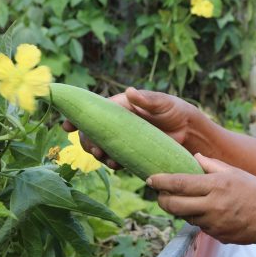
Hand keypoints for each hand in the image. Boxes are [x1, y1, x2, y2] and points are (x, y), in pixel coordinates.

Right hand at [62, 87, 199, 168]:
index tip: (66, 125)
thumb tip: (130, 92)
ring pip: (101, 146)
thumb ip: (147, 99)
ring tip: (104, 157)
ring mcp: (123, 138)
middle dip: (87, 140)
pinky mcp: (130, 152)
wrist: (189, 132)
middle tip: (93, 148)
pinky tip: (115, 164)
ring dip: (97, 153)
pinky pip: (115, 158)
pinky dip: (112, 162)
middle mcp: (119, 122)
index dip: (78, 117)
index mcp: (122, 106)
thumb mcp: (163, 102)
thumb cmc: (176, 110)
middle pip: (93, 131)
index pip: (96, 110)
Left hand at [148, 154, 255, 249]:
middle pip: (173, 205)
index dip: (161, 181)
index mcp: (217, 185)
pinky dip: (198, 217)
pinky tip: (208, 210)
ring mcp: (213, 223)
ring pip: (185, 216)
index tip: (151, 178)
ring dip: (180, 208)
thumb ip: (213, 165)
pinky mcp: (216, 235)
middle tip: (160, 193)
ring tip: (187, 199)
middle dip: (162, 199)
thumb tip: (195, 156)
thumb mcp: (237, 172)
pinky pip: (199, 226)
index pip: (180, 183)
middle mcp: (212, 205)